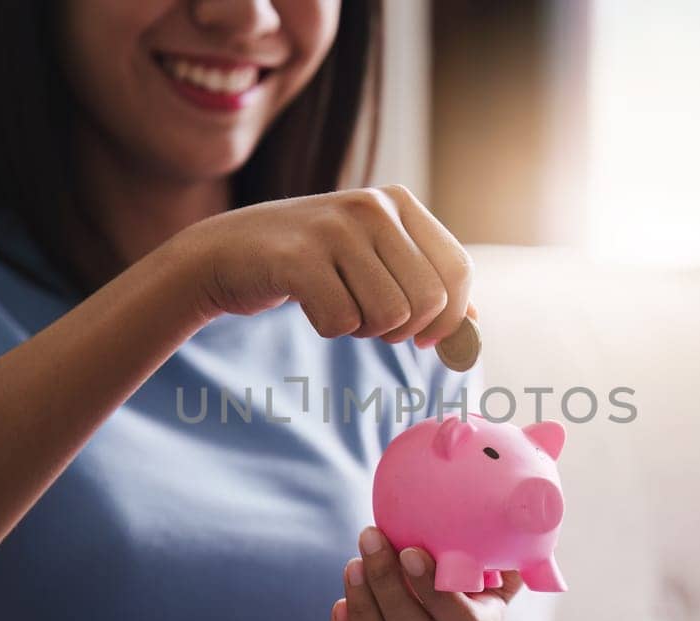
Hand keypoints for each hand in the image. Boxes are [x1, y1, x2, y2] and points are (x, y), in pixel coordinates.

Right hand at [158, 184, 472, 346]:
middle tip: (370, 321)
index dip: (452, 318)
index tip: (428, 339)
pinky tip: (309, 304)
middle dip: (403, 329)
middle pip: (428, 302)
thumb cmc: (308, 262)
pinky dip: (329, 327)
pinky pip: (343, 322)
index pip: (458, 271)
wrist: (224, 252)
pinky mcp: (298, 257)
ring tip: (338, 306)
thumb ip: (424, 284)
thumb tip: (475, 326)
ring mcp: (334, 228)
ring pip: (389, 316)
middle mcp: (372, 207)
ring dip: (364, 329)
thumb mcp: (372, 259)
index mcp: (398, 202)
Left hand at [329, 526, 522, 620]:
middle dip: (387, 584)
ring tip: (353, 565)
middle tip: (370, 539)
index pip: (460, 620)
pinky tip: (338, 607)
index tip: (410, 550)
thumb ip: (504, 563)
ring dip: (363, 610)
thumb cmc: (466, 612)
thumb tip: (516, 520)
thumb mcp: (492, 593)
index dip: (433, 589)